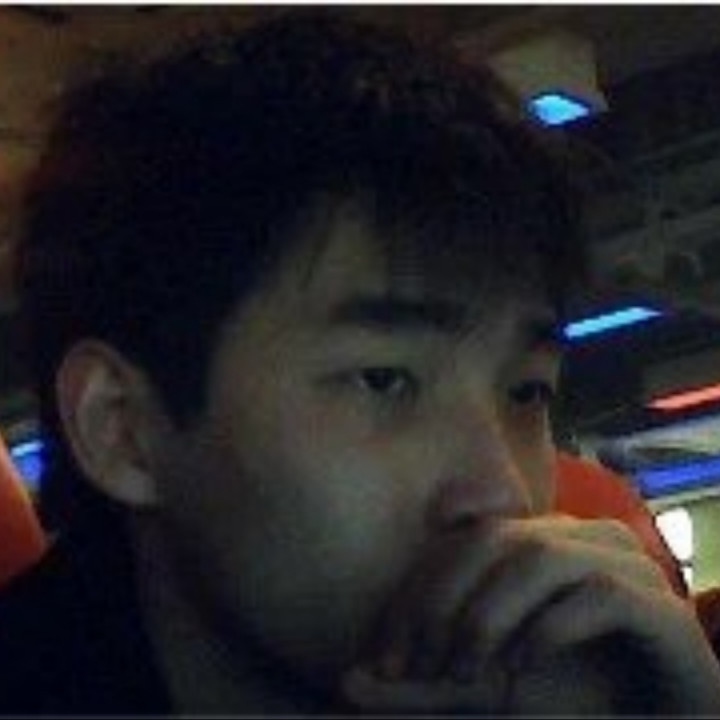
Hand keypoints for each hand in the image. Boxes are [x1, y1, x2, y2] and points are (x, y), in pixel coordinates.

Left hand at [341, 514, 719, 714]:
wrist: (658, 713)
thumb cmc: (568, 695)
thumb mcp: (483, 689)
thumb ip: (422, 683)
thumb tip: (348, 683)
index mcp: (532, 541)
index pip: (457, 544)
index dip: (415, 594)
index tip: (384, 658)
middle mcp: (574, 536)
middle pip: (492, 540)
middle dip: (443, 603)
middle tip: (420, 667)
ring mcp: (621, 560)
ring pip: (539, 558)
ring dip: (490, 617)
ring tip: (469, 673)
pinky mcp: (657, 602)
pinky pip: (596, 593)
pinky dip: (548, 631)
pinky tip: (523, 671)